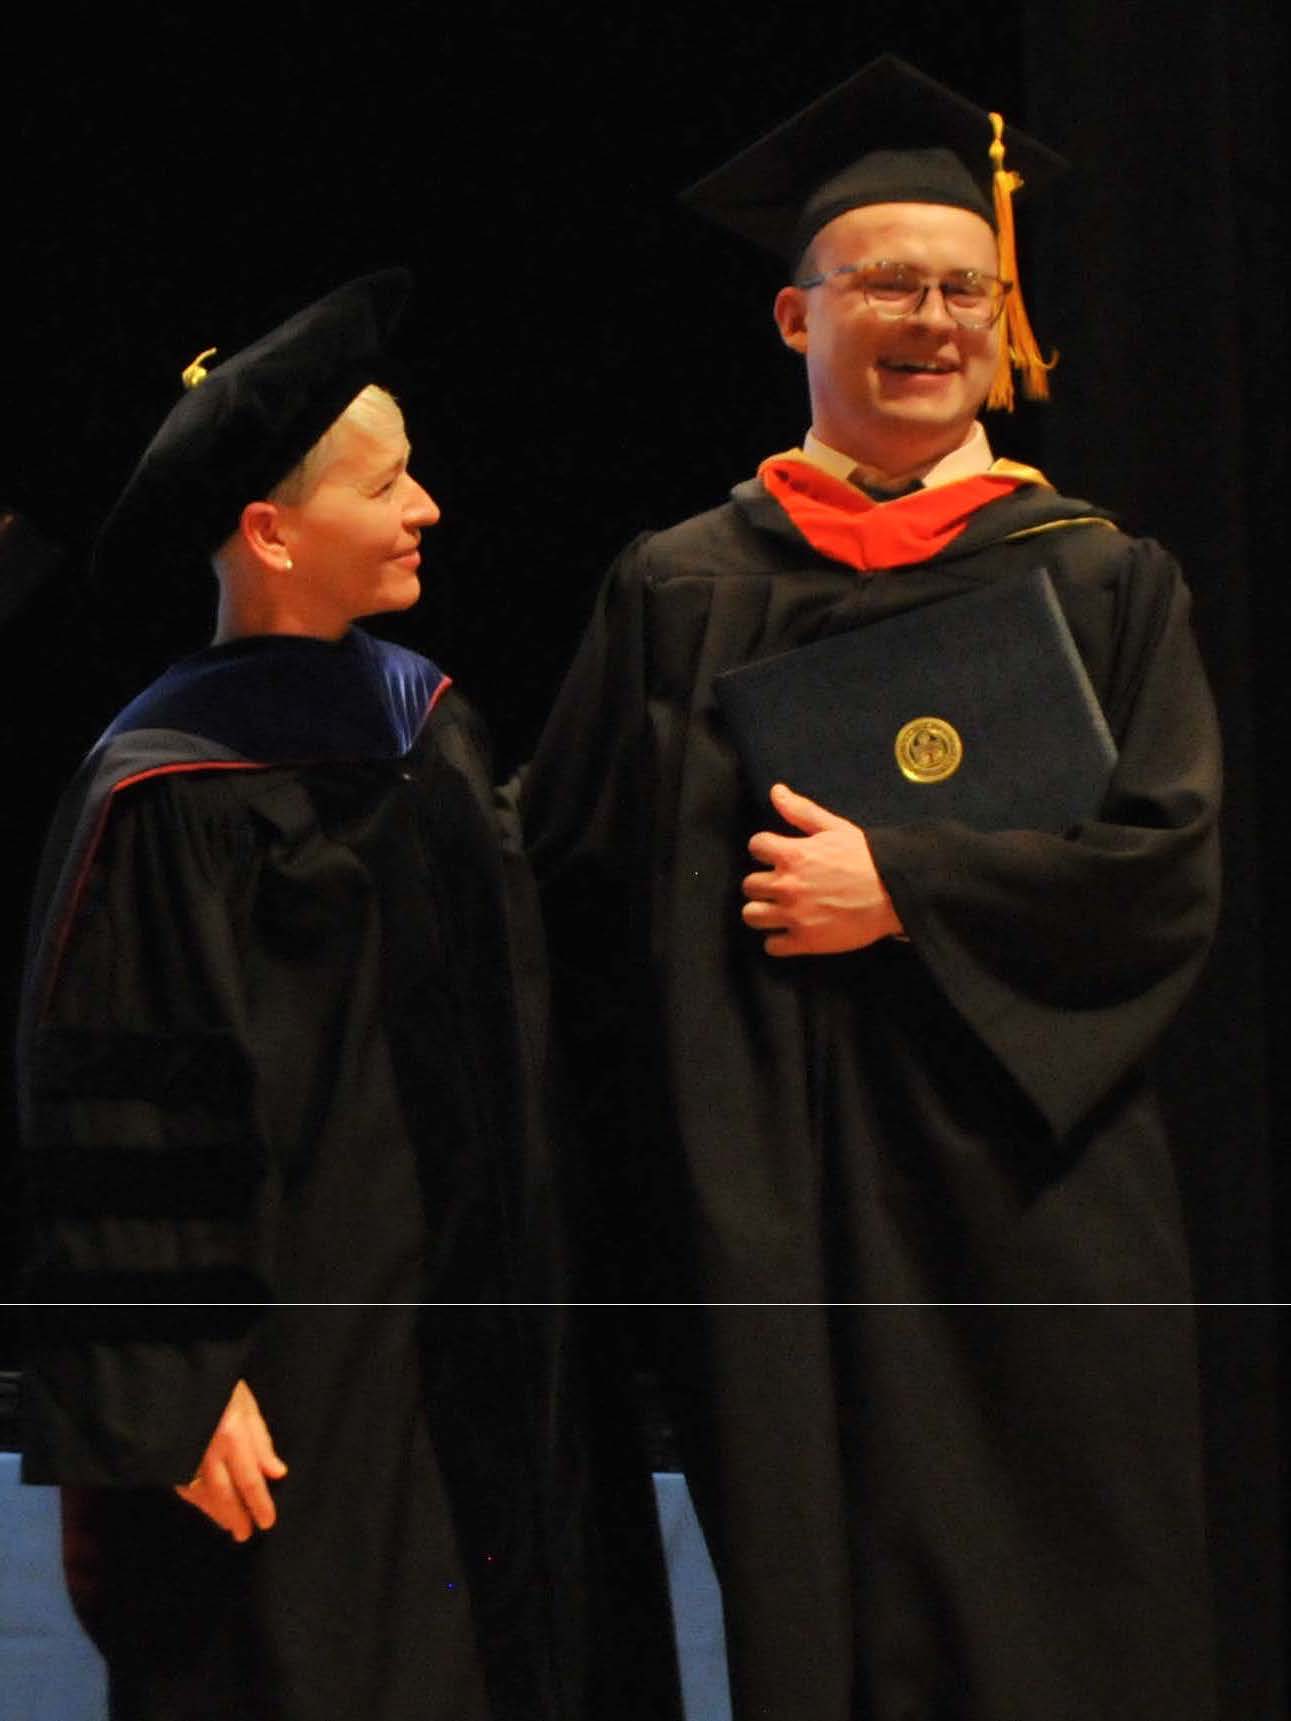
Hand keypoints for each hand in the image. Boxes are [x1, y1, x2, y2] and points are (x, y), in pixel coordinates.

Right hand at [174, 1379, 287, 1541]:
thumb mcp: (246, 1404)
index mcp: (231, 1436)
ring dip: (216, 1513)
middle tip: (245, 1535)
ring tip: (228, 1524)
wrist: (177, 1372)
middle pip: (223, 1495)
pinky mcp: (167, 1457)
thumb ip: (261, 1441)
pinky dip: (197, 1499)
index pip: (249, 1481)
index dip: (259, 1505)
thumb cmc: (218, 1384)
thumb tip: (277, 1473)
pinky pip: (183, 1486)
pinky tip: (205, 1505)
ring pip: (201, 1496)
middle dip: (235, 1517)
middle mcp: (206, 1452)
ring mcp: (184, 1456)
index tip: (267, 1523)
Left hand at [741, 783, 903, 956]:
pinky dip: (778, 941)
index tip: (775, 854)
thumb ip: (801, 811)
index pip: (755, 846)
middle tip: (779, 885)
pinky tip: (790, 932)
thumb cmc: (867, 858)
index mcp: (793, 855)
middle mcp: (787, 885)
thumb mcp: (834, 828)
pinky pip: (772, 946)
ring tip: (777, 910)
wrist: (895, 893)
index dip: (764, 849)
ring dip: (762, 911)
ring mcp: (794, 915)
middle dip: (761, 883)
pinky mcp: (805, 941)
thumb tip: (775, 790)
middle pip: (749, 884)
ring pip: (752, 915)